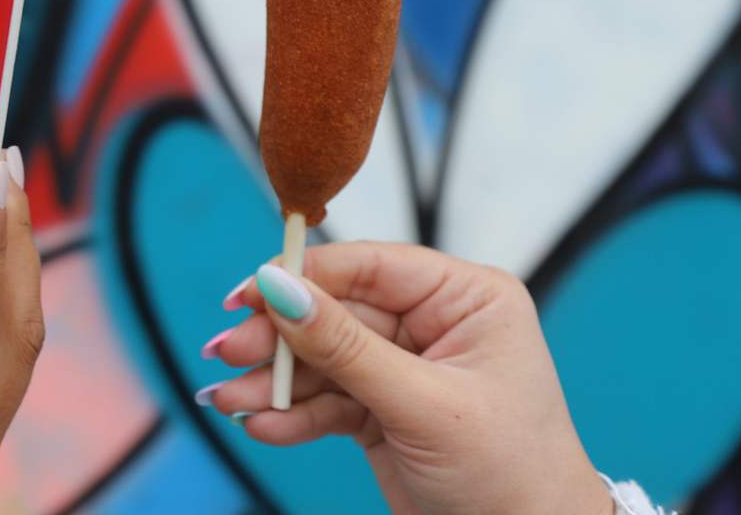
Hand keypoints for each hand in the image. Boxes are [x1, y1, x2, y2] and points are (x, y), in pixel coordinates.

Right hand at [207, 241, 612, 514]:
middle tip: (228, 353)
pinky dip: (292, 415)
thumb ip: (346, 348)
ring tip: (229, 401)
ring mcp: (404, 368)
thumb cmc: (513, 473)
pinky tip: (263, 425)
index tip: (248, 295)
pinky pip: (325, 400)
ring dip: (274, 382)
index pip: (370, 267)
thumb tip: (279, 287)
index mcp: (466, 299)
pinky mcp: (382, 410)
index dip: (304, 275)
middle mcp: (433, 324)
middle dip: (279, 339)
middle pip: (334, 313)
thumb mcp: (424, 405)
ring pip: (321, 359)